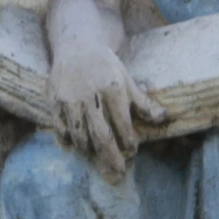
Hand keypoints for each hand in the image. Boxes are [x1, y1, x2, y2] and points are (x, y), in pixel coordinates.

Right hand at [48, 37, 166, 181]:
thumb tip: (164, 118)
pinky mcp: (53, 100)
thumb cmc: (105, 65)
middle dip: (111, 158)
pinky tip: (76, 147)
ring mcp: (70, 99)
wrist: (76, 45)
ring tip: (98, 160)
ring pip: (80, 135)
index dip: (128, 142)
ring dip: (90, 152)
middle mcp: (90, 94)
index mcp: (112, 88)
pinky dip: (68, 140)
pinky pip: (60, 128)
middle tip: (118, 173)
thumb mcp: (127, 79)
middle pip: (101, 136)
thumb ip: (143, 102)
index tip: (132, 152)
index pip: (122, 124)